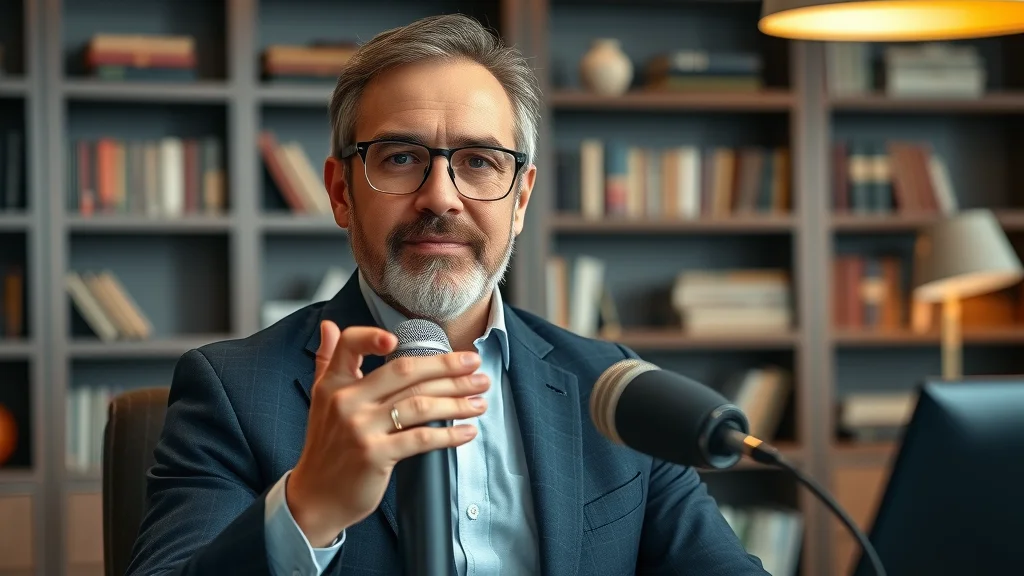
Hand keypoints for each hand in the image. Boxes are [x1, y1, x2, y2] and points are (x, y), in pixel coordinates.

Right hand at [286, 319, 489, 546]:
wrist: (316, 497)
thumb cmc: (326, 447)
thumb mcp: (322, 400)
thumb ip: (328, 360)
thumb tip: (329, 325)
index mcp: (333, 384)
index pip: (350, 345)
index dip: (372, 336)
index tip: (400, 337)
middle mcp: (345, 401)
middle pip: (404, 372)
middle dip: (447, 367)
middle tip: (476, 366)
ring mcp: (360, 428)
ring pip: (419, 403)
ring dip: (456, 400)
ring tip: (480, 399)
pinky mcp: (375, 455)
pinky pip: (420, 438)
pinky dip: (449, 434)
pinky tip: (467, 431)